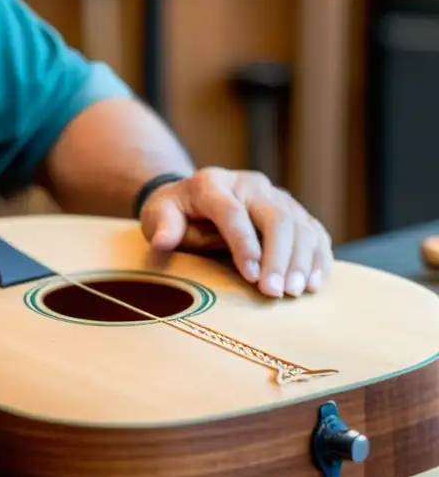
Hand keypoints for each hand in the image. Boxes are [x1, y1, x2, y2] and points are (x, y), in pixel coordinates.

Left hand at [138, 168, 333, 298]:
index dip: (244, 244)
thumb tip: (162, 241)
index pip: (233, 212)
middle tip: (275, 292)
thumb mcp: (158, 213)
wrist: (194, 197)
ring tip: (296, 292)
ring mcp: (273, 195)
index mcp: (212, 184)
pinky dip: (317, 257)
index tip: (252, 277)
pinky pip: (313, 230)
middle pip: (276, 217)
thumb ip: (162, 225)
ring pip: (300, 224)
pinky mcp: (291, 209)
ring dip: (302, 261)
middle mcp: (248, 184)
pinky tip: (314, 282)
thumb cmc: (174, 211)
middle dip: (279, 257)